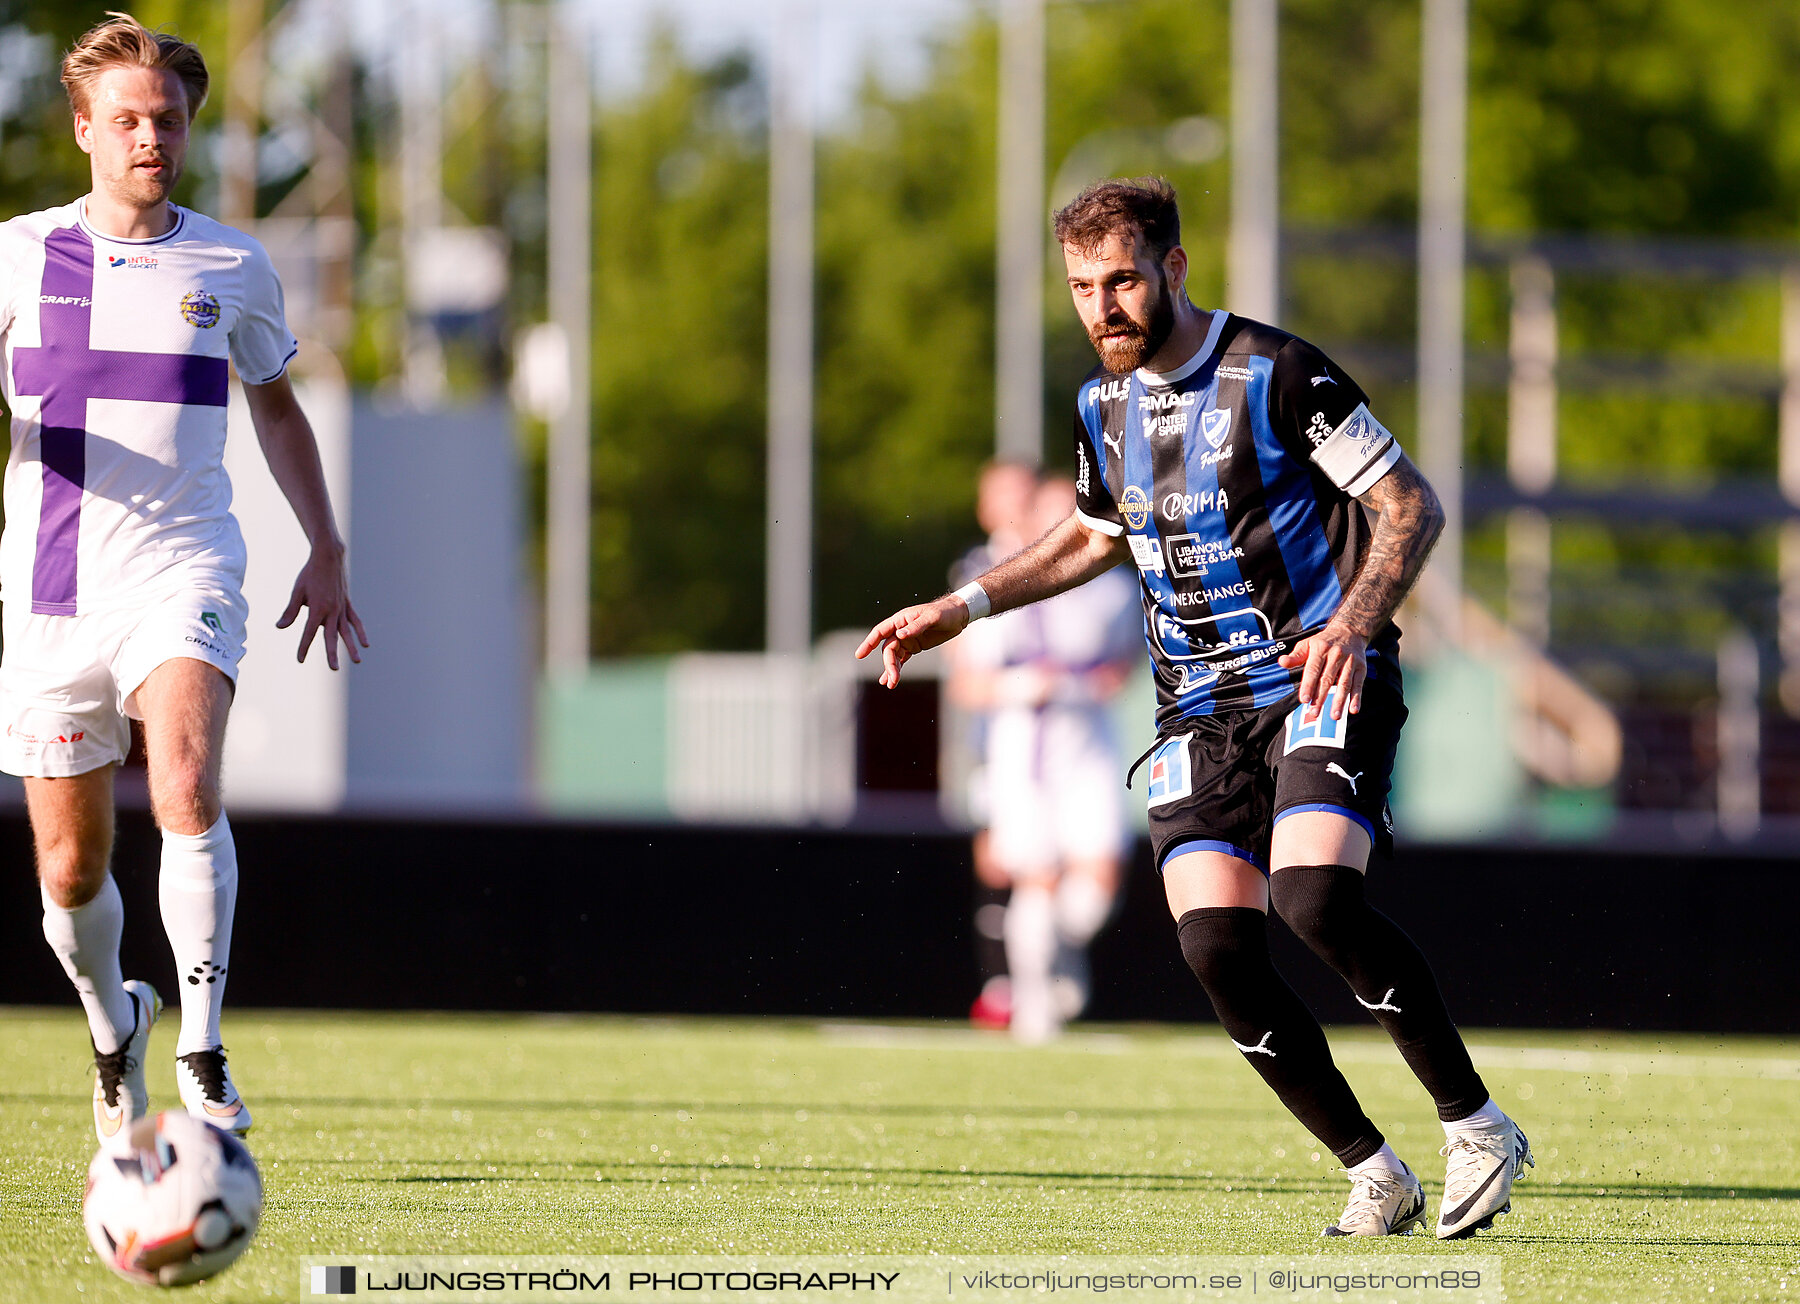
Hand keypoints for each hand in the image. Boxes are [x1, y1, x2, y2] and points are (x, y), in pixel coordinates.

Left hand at [277, 542, 368, 669]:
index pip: (309, 632)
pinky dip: (360, 632)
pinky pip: (355, 621)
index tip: (300, 659)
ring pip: (347, 631)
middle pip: (332, 637)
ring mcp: (342, 608)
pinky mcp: (347, 604)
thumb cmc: (309, 574)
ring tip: (357, 661)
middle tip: (334, 668)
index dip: (304, 647)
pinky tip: (365, 643)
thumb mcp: (297, 592)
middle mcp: (332, 611)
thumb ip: (290, 611)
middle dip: (332, 653)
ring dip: (351, 647)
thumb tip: (280, 627)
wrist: (328, 558)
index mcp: (317, 608)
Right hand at [854, 596, 970, 687]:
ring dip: (891, 670)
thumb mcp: (931, 617)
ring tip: (891, 684)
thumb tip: (899, 635)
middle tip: (893, 680)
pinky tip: (891, 681)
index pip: (880, 632)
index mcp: (901, 620)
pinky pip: (902, 659)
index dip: (869, 643)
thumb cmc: (944, 612)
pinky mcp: (914, 647)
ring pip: (894, 656)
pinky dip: (897, 669)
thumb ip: (915, 626)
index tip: (860, 655)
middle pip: (888, 649)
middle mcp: (900, 630)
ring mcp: (907, 640)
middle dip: (889, 664)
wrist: (958, 616)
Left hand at [1276, 620, 1366, 720]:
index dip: (1309, 685)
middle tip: (1314, 713)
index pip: (1313, 670)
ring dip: (1340, 701)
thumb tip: (1282, 662)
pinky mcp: (1361, 668)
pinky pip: (1358, 684)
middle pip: (1327, 679)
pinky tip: (1353, 710)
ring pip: (1344, 684)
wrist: (1350, 630)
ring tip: (1334, 716)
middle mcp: (1336, 655)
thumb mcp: (1308, 644)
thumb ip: (1295, 656)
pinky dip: (1357, 698)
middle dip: (1321, 697)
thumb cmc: (1324, 642)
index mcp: (1320, 649)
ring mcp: (1350, 662)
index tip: (1304, 700)